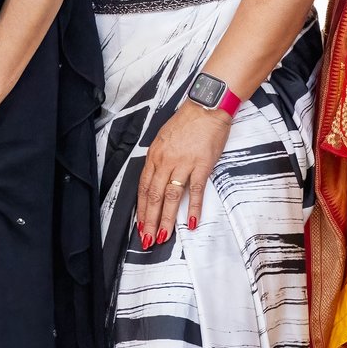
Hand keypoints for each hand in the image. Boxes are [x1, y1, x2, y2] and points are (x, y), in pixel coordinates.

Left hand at [136, 103, 231, 246]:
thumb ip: (159, 160)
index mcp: (154, 156)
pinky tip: (191, 222)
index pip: (143, 188)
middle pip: (153, 196)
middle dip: (149, 221)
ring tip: (164, 236)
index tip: (140, 226)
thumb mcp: (163, 139)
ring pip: (170, 197)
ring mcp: (183, 164)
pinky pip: (195, 190)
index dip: (141, 209)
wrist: (206, 107)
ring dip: (166, 219)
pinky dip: (193, 208)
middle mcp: (165, 161)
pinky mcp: (201, 165)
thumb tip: (156, 180)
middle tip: (147, 240)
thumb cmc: (186, 122)